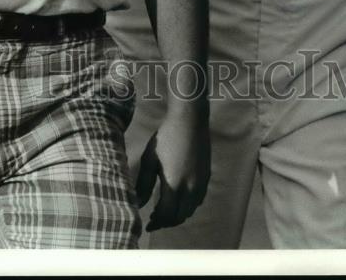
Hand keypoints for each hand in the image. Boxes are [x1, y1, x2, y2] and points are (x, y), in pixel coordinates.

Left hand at [134, 111, 209, 231]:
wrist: (190, 121)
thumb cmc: (166, 137)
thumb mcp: (150, 159)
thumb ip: (144, 184)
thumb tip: (139, 203)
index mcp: (174, 186)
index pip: (166, 215)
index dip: (156, 223)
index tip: (148, 224)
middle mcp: (190, 189)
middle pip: (179, 216)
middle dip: (167, 222)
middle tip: (155, 219)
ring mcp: (201, 183)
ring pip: (190, 210)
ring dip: (178, 215)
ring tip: (166, 211)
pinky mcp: (206, 176)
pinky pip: (198, 200)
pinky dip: (188, 206)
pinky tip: (180, 199)